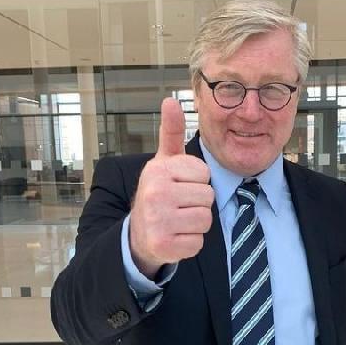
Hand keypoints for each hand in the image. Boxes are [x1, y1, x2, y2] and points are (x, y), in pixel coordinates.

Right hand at [129, 98, 213, 279]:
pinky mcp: (163, 245)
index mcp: (158, 170)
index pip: (204, 174)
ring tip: (177, 221)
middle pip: (208, 197)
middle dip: (198, 204)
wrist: (137, 235)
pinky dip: (190, 243)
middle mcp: (155, 193)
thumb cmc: (159, 194)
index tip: (179, 187)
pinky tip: (175, 237)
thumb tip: (170, 100)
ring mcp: (158, 220)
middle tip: (178, 207)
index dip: (197, 183)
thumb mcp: (163, 163)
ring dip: (196, 225)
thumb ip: (171, 133)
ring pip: (205, 220)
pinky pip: (197, 243)